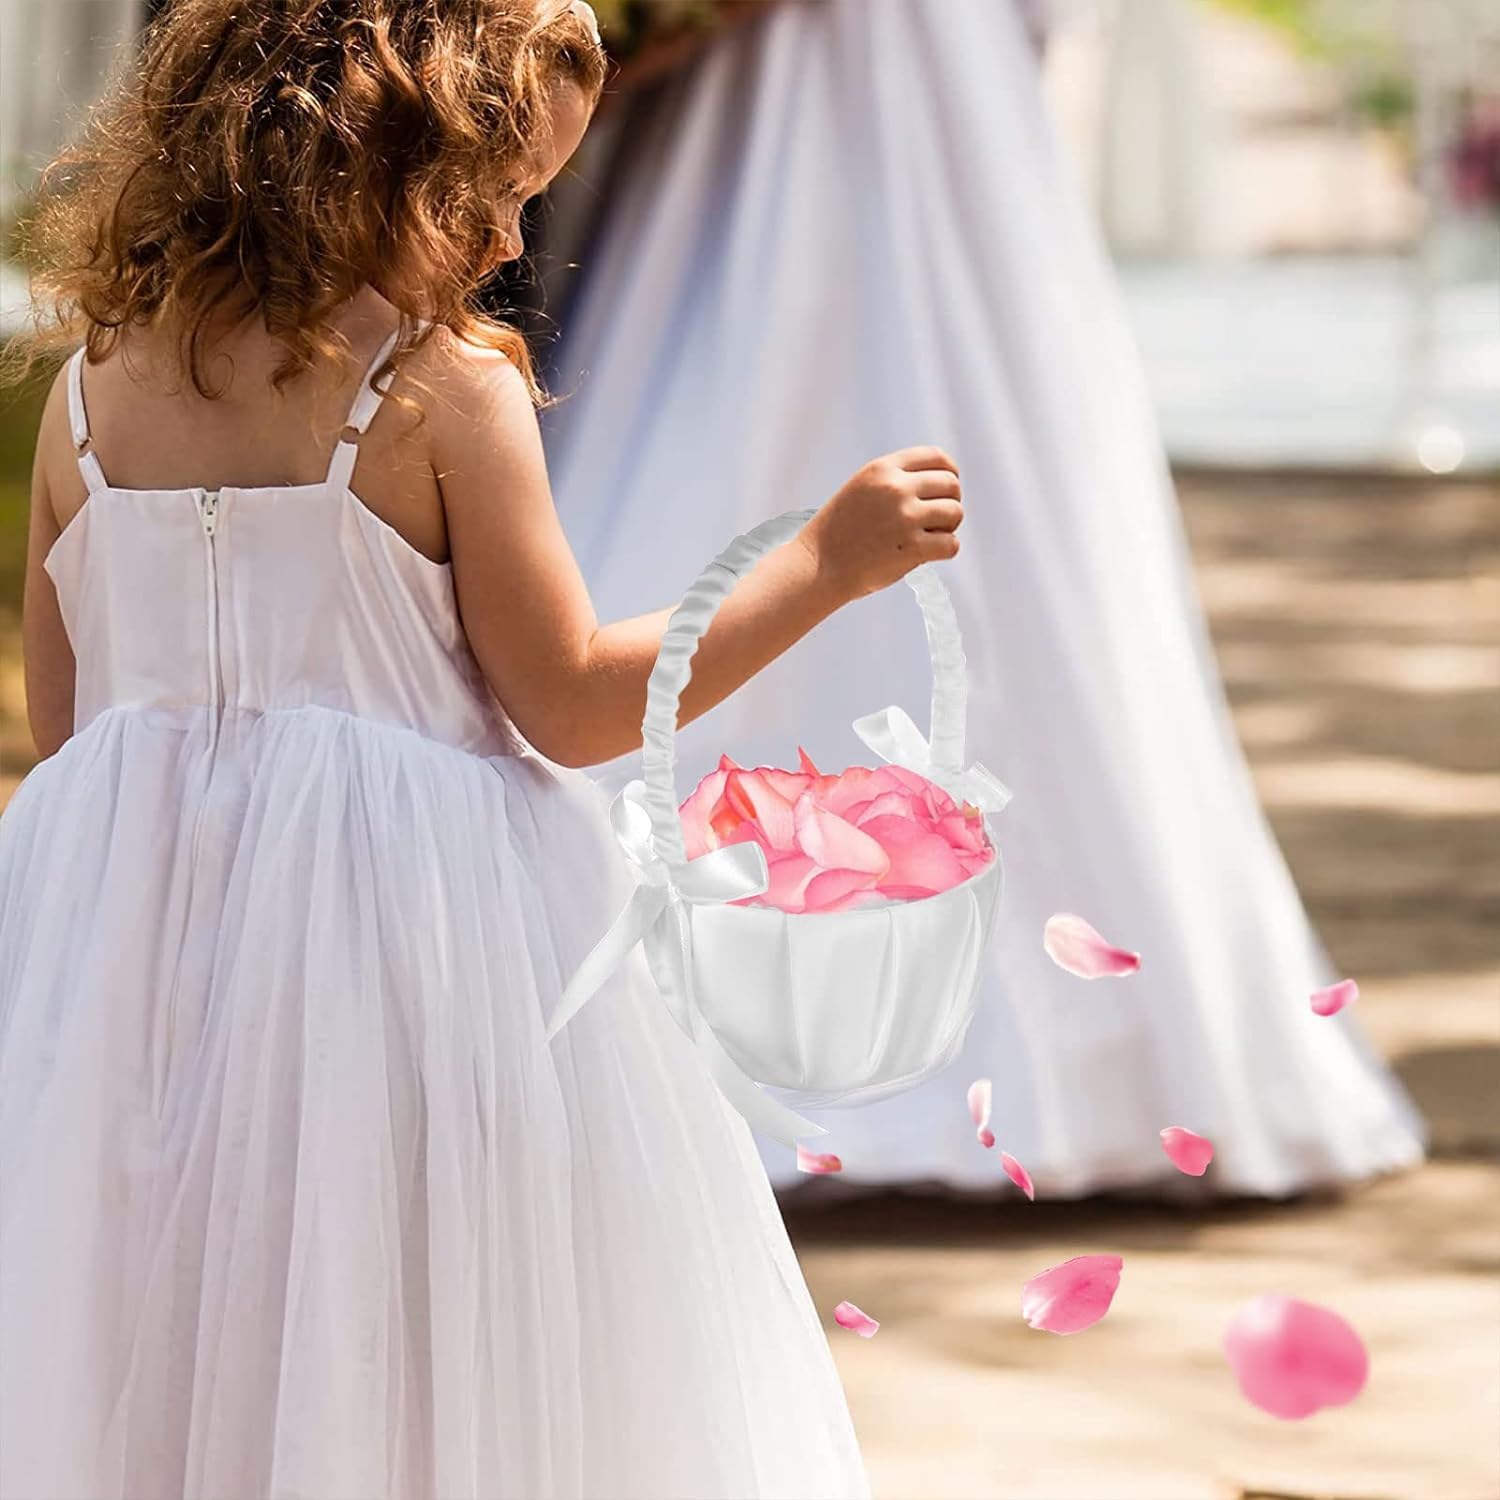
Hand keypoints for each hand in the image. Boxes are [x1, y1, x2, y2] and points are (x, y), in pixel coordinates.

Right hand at [799, 446, 963, 601]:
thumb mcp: (862, 488)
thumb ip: (895, 479)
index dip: (950, 473)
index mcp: (882, 469)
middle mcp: (896, 488)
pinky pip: (951, 544)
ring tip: (930, 536)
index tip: (948, 488)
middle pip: (951, 485)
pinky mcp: (912, 547)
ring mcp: (905, 517)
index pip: (937, 457)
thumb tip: (941, 482)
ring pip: (955, 513)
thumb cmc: (840, 532)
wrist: (818, 565)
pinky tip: (929, 553)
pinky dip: (945, 550)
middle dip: (949, 502)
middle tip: (936, 519)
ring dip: (948, 527)